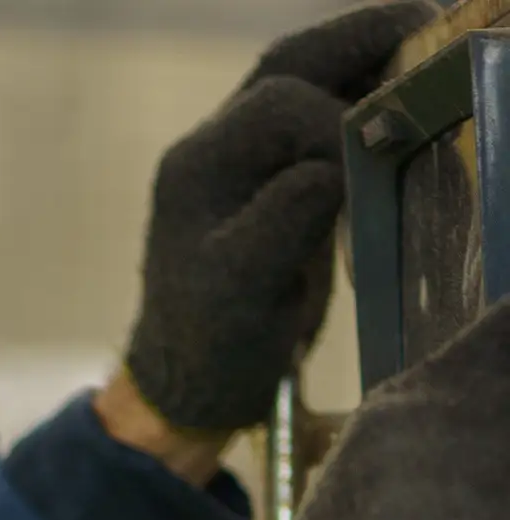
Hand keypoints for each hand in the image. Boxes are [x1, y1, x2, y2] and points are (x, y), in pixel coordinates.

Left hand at [124, 1, 429, 435]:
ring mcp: (241, 157)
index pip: (278, 104)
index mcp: (197, 168)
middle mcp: (213, 147)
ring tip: (427, 50)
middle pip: (290, 65)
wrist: (192, 382)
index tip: (379, 152)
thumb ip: (280, 224)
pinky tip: (406, 96)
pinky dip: (363, 94)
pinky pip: (318, 111)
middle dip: (361, 43)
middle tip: (429, 30)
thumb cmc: (212, 347)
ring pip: (305, 77)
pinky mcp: (271, 175)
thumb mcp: (240, 294)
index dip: (335, 117)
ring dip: (366, 59)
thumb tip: (329, 167)